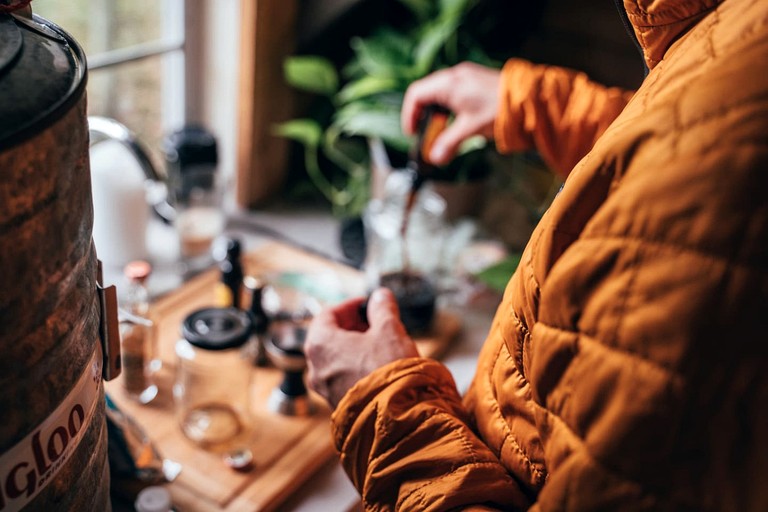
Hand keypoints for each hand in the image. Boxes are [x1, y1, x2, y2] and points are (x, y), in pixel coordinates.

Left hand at [305, 288, 418, 407]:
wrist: (395, 418)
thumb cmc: (388, 370)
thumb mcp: (389, 330)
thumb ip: (382, 309)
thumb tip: (380, 296)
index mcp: (320, 344)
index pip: (327, 314)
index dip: (349, 306)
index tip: (368, 305)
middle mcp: (316, 367)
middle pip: (329, 337)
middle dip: (353, 327)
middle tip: (376, 323)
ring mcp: (325, 389)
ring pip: (336, 359)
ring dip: (356, 348)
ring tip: (381, 345)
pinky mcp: (338, 405)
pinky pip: (342, 379)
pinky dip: (356, 367)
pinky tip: (379, 367)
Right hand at [401, 62, 500, 165]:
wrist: (530, 98)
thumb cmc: (500, 110)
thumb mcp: (470, 129)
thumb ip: (449, 144)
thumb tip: (435, 158)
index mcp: (448, 84)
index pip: (416, 95)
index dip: (409, 115)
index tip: (412, 133)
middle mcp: (454, 76)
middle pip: (426, 94)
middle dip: (423, 117)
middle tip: (427, 136)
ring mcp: (465, 77)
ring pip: (439, 94)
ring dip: (438, 114)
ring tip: (444, 132)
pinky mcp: (475, 81)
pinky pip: (453, 93)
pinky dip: (450, 109)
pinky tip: (458, 123)